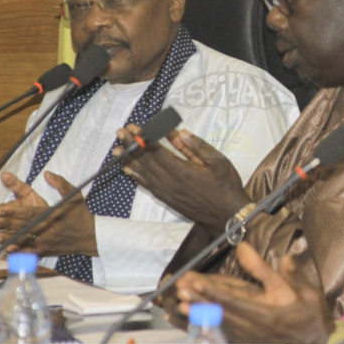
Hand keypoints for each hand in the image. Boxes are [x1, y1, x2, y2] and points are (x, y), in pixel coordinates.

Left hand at [0, 171, 97, 256]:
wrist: (91, 237)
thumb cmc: (81, 215)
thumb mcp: (75, 196)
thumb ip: (61, 184)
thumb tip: (47, 173)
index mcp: (53, 216)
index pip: (30, 213)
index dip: (14, 211)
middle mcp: (48, 230)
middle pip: (23, 227)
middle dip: (5, 225)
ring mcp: (46, 243)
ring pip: (23, 242)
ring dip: (6, 240)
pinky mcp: (45, 252)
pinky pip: (28, 254)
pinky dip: (15, 254)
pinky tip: (3, 251)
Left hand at [116, 125, 248, 236]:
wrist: (227, 216)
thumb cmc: (226, 185)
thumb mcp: (218, 161)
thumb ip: (197, 147)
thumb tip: (178, 132)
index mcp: (182, 170)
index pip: (156, 151)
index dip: (143, 138)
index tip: (133, 127)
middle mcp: (170, 182)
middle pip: (145, 161)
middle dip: (131, 145)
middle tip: (120, 132)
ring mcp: (166, 193)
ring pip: (143, 174)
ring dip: (129, 160)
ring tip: (116, 149)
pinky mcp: (167, 199)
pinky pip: (147, 186)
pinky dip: (136, 176)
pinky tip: (128, 170)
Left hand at [174, 244, 332, 343]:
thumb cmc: (311, 315)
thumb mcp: (298, 288)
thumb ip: (271, 271)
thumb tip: (245, 247)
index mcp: (266, 312)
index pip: (232, 299)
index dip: (211, 290)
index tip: (194, 281)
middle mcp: (253, 327)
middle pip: (220, 311)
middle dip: (199, 298)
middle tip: (180, 287)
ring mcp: (249, 338)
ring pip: (219, 322)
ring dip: (199, 311)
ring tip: (180, 301)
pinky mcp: (248, 343)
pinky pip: (224, 332)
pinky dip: (208, 324)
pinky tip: (196, 318)